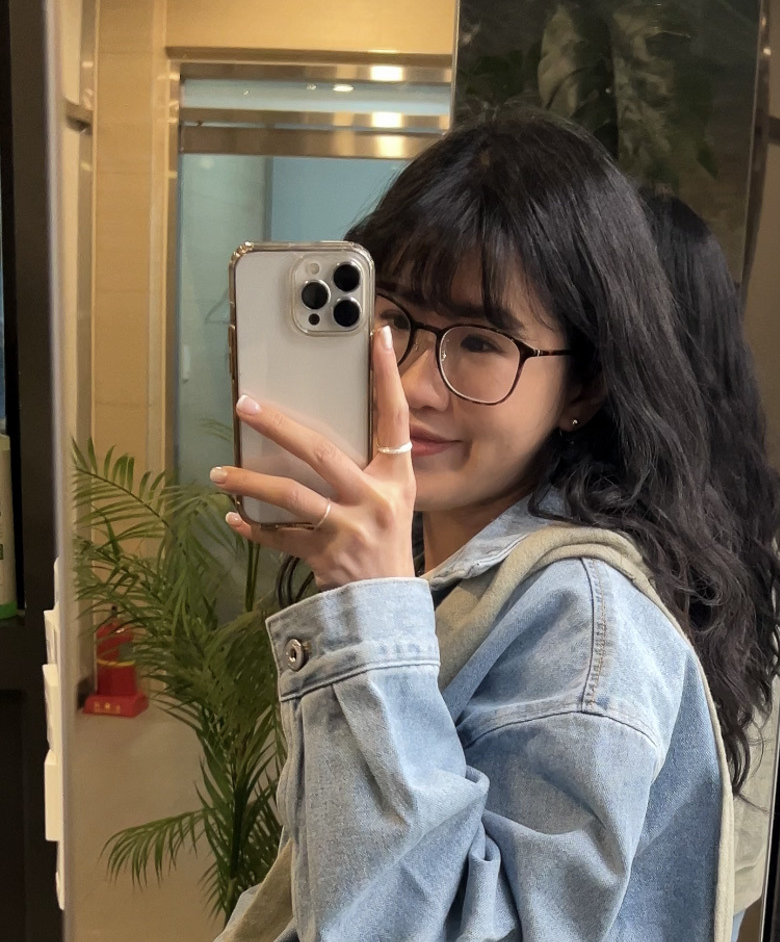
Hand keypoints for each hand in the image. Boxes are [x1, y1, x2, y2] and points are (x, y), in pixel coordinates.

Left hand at [209, 326, 416, 586]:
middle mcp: (375, 500)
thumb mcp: (392, 500)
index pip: (394, 418)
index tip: (379, 336)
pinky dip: (254, 529)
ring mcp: (349, 529)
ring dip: (251, 483)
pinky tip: (233, 518)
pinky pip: (281, 537)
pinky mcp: (326, 556)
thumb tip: (315, 431)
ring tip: (221, 475)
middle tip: (245, 406)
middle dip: (278, 427)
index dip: (388, 377)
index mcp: (396, 479)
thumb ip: (367, 466)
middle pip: (321, 452)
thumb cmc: (385, 544)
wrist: (387, 605)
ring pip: (292, 496)